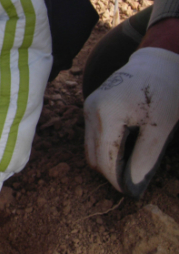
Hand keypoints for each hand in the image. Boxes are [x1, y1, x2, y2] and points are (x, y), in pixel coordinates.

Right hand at [84, 46, 178, 196]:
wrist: (159, 60)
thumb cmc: (165, 91)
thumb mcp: (161, 126)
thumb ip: (145, 157)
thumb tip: (132, 186)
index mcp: (107, 114)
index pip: (105, 159)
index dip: (117, 180)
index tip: (133, 192)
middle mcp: (90, 111)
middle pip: (93, 157)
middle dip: (111, 173)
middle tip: (134, 182)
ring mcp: (88, 107)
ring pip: (90, 149)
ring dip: (107, 162)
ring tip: (131, 166)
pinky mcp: (90, 106)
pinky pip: (92, 137)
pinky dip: (105, 148)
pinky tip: (125, 149)